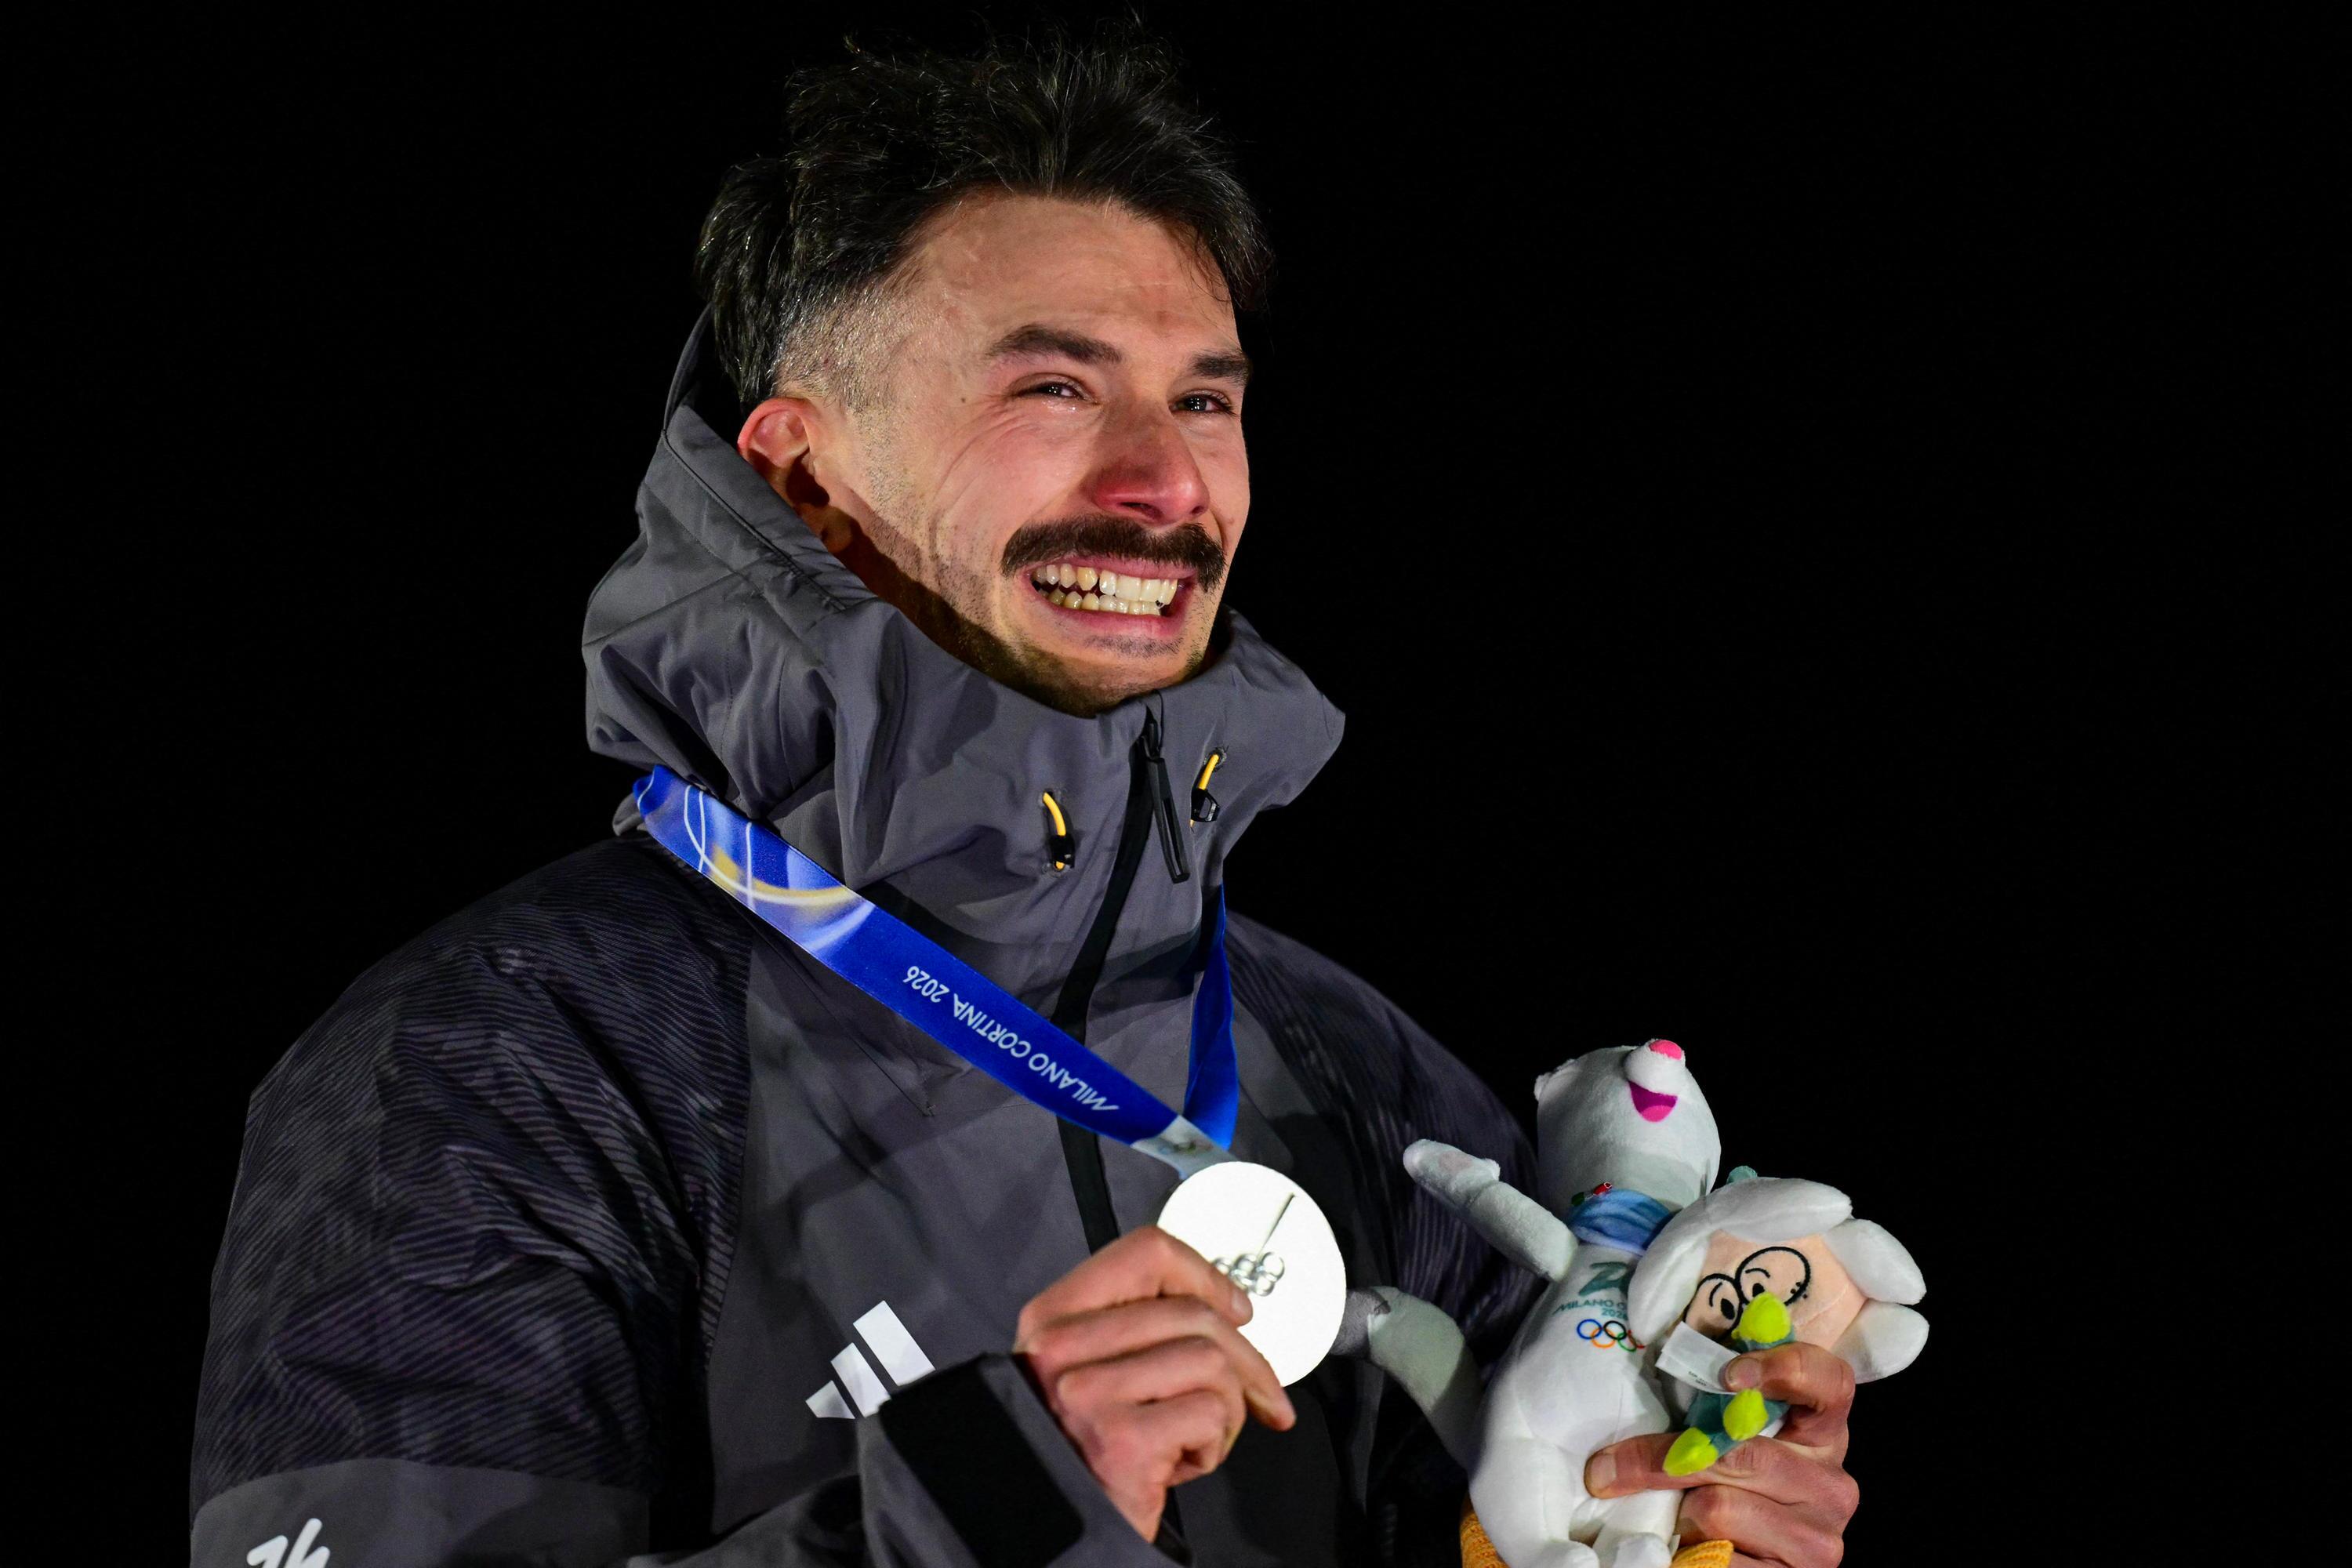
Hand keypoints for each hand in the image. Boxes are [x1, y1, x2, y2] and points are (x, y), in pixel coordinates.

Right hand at [1013, 1224, 1297, 1540]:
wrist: (1057, 1531)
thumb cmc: (1086, 1449)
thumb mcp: (1093, 1368)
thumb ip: (1140, 1326)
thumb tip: (1233, 1308)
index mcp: (1053, 1315)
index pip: (1147, 1252)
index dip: (1206, 1276)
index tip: (1238, 1311)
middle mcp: (1060, 1347)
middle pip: (1194, 1313)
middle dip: (1247, 1360)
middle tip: (1263, 1396)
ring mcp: (1088, 1392)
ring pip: (1211, 1360)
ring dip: (1229, 1408)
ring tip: (1201, 1437)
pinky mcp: (1122, 1440)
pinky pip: (1211, 1413)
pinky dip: (1215, 1443)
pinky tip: (1183, 1464)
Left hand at [1585, 1341, 1859, 1567]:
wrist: (1753, 1562)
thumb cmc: (1729, 1488)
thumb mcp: (1731, 1443)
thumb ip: (1714, 1410)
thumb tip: (1633, 1373)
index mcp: (1821, 1433)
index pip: (1828, 1382)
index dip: (1784, 1369)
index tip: (1726, 1375)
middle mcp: (1831, 1483)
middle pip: (1740, 1454)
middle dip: (1662, 1461)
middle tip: (1604, 1471)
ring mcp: (1820, 1537)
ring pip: (1718, 1509)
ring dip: (1679, 1515)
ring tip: (1675, 1520)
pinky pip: (1719, 1561)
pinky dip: (1689, 1557)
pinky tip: (1687, 1552)